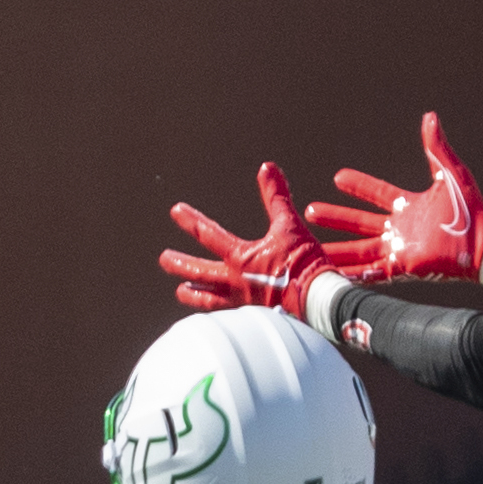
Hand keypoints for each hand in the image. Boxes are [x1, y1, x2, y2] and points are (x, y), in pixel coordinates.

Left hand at [159, 163, 329, 317]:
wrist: (318, 302)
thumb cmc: (305, 264)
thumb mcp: (290, 225)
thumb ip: (276, 197)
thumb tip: (267, 167)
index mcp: (242, 259)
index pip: (208, 235)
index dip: (190, 221)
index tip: (175, 211)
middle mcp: (236, 282)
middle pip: (200, 272)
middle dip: (180, 264)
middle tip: (164, 259)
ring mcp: (243, 303)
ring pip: (208, 300)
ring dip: (193, 293)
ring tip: (180, 291)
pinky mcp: (255, 316)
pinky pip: (228, 314)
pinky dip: (217, 311)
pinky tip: (214, 310)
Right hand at [304, 113, 482, 284]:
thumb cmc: (471, 209)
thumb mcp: (450, 172)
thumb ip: (436, 147)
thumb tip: (429, 117)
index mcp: (410, 206)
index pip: (378, 193)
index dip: (359, 186)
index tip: (338, 177)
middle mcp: (400, 228)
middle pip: (359, 222)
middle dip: (335, 216)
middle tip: (309, 210)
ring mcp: (399, 249)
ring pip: (359, 249)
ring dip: (335, 247)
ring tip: (311, 245)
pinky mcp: (402, 266)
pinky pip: (371, 271)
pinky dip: (352, 273)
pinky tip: (331, 272)